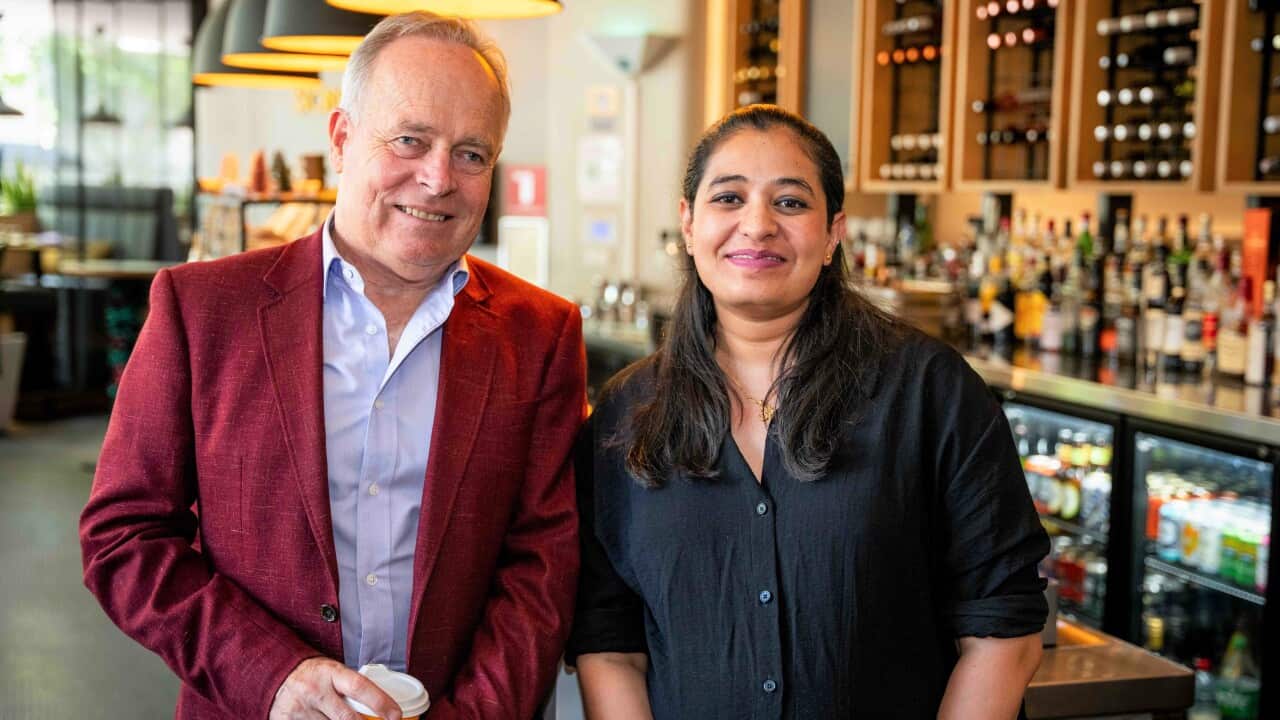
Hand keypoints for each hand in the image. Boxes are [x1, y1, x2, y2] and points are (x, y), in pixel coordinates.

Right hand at [270, 657, 401, 719]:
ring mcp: (300, 709)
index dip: (380, 702)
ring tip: (335, 715)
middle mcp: (315, 690)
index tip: (395, 715)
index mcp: (331, 673)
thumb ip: (352, 689)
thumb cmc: (315, 675)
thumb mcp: (335, 674)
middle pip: (347, 718)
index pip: (360, 687)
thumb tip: (383, 707)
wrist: (278, 674)